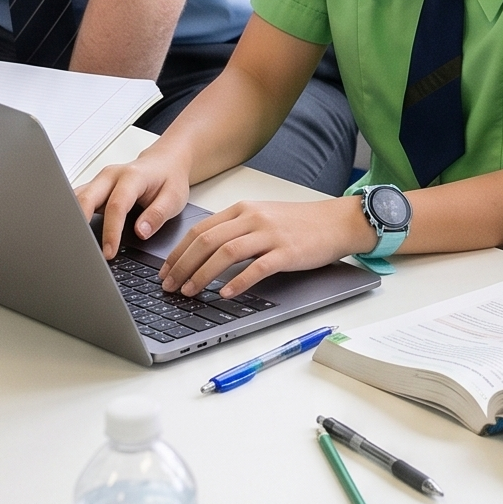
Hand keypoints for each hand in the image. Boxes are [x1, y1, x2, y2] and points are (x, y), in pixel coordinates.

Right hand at [78, 145, 192, 256]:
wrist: (165, 162)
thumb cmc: (169, 178)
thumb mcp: (174, 198)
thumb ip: (158, 215)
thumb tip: (141, 232)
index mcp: (132, 177)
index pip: (116, 206)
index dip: (111, 232)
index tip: (109, 252)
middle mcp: (111, 176)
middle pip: (87, 199)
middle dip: (81, 225)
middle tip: (83, 251)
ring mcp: (99, 181)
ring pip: (77, 198)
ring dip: (72, 219)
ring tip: (73, 244)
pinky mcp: (94, 187)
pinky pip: (77, 200)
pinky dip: (73, 215)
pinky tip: (73, 232)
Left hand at [158, 195, 371, 298]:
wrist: (336, 221)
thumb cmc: (299, 223)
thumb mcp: (262, 217)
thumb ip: (236, 229)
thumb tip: (204, 252)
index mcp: (243, 210)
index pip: (200, 230)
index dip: (178, 252)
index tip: (165, 271)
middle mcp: (253, 218)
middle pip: (207, 241)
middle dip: (183, 266)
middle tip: (169, 286)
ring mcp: (270, 234)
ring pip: (226, 253)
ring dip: (202, 274)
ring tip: (189, 292)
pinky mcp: (286, 252)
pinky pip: (257, 267)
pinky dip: (238, 281)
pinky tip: (225, 293)